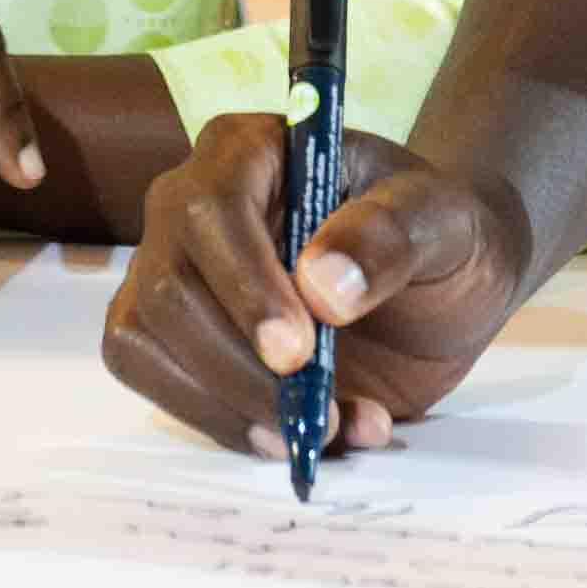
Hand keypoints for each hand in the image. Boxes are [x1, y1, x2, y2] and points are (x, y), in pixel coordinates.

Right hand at [101, 112, 532, 460]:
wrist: (438, 284)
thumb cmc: (435, 232)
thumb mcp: (442, 221)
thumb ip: (389, 236)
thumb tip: (321, 286)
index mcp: (246, 151)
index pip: (211, 207)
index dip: (244, 283)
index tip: (297, 351)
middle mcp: (189, 203)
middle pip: (167, 286)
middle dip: (237, 366)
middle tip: (320, 415)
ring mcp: (170, 269)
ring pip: (144, 340)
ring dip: (229, 405)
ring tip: (324, 430)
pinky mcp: (171, 335)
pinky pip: (155, 382)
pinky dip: (224, 425)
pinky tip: (297, 436)